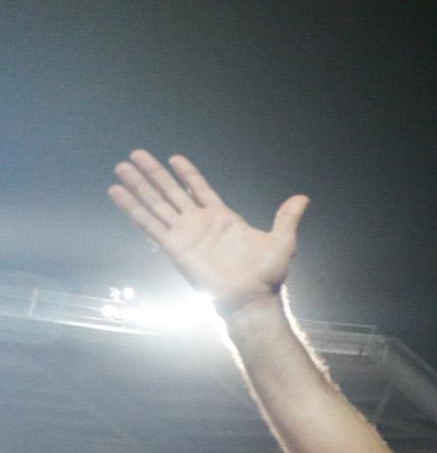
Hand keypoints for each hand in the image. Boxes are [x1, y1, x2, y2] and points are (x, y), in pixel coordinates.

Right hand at [107, 150, 305, 314]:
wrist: (251, 299)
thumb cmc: (267, 275)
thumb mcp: (282, 241)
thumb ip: (287, 218)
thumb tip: (303, 198)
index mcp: (223, 219)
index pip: (199, 189)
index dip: (187, 174)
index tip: (174, 157)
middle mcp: (199, 223)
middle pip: (171, 192)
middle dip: (154, 173)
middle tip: (136, 154)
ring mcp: (184, 234)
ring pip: (156, 203)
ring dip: (139, 185)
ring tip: (122, 166)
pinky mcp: (173, 247)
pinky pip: (148, 223)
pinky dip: (132, 208)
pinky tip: (117, 192)